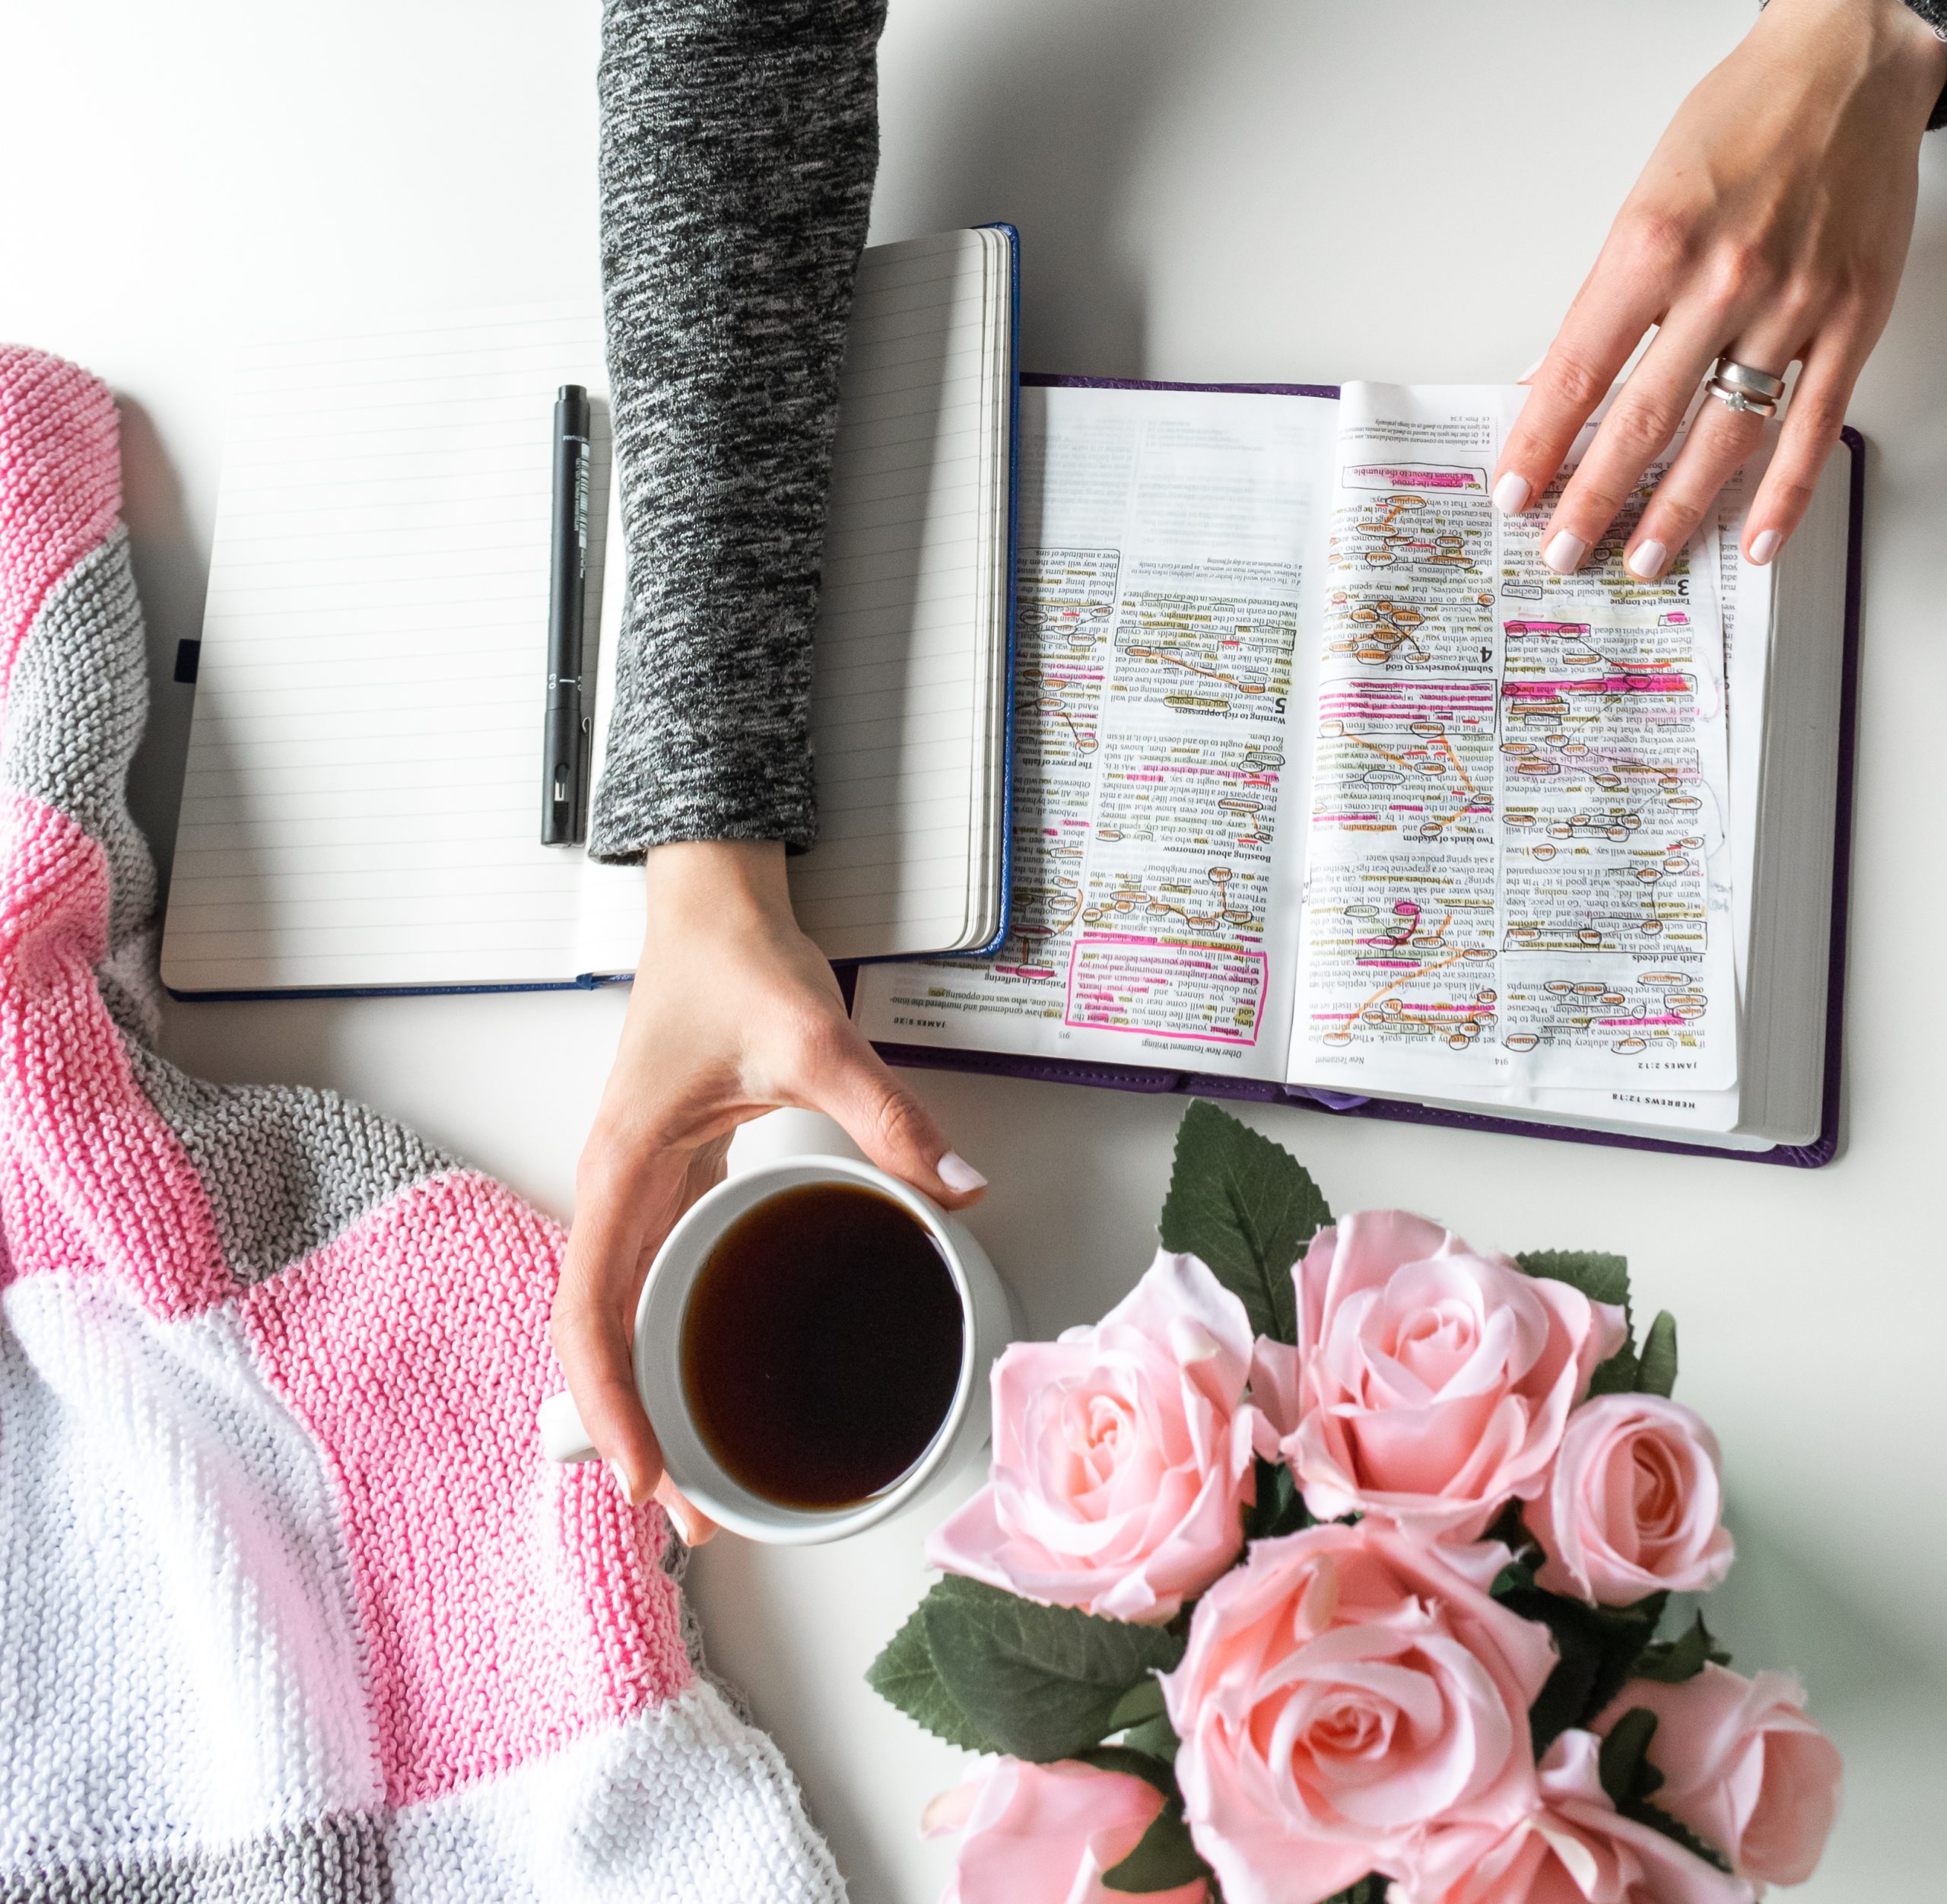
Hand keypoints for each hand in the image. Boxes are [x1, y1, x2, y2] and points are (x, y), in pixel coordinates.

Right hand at [550, 839, 986, 1541]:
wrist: (712, 908)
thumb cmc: (731, 964)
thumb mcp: (814, 1041)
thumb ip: (889, 1119)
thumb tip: (958, 1190)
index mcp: (622, 1168)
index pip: (588, 1311)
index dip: (608, 1403)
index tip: (645, 1475)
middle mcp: (615, 1188)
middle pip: (598, 1336)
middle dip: (632, 1431)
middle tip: (694, 1514)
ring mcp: (637, 1187)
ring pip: (620, 1315)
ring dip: (645, 1397)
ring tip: (696, 1472)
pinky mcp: (668, 1179)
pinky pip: (652, 1278)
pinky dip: (666, 1342)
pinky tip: (706, 1375)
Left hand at [1493, 0, 1946, 575]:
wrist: (1851, 64)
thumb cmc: (1741, 122)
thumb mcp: (1642, 203)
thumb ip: (1601, 302)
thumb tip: (1550, 381)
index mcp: (1653, 247)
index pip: (1575, 373)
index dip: (1539, 445)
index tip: (1514, 495)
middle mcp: (1724, 279)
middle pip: (1643, 420)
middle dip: (1595, 499)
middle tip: (1564, 553)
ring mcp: (1793, 304)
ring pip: (1724, 436)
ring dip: (1676, 511)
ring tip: (1640, 559)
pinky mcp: (1853, 319)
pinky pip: (1812, 428)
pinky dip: (1782, 495)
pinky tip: (1754, 540)